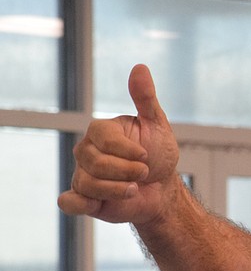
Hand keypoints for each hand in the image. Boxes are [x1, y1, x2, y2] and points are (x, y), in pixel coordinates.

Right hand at [58, 64, 179, 224]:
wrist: (162, 189)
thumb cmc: (158, 154)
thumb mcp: (157, 125)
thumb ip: (145, 99)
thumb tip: (140, 67)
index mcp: (100, 132)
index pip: (102, 137)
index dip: (128, 150)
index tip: (146, 156)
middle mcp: (85, 151)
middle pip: (95, 163)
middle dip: (127, 172)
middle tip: (144, 173)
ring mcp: (81, 175)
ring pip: (89, 184)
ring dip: (120, 190)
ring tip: (134, 187)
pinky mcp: (83, 198)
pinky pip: (68, 202)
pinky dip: (81, 204)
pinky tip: (98, 204)